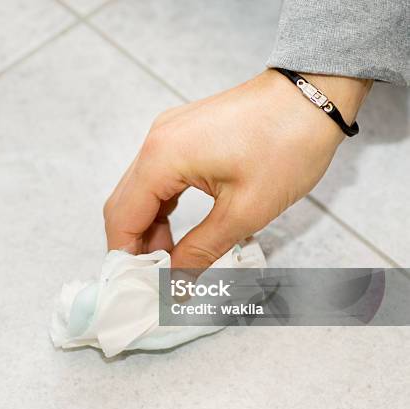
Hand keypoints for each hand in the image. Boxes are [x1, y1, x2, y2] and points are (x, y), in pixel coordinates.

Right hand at [104, 69, 371, 267]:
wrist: (313, 94)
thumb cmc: (287, 145)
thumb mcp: (245, 210)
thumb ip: (201, 250)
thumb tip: (176, 284)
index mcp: (162, 158)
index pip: (122, 217)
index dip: (124, 257)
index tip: (137, 288)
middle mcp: (155, 142)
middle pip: (123, 204)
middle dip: (134, 245)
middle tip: (154, 280)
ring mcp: (166, 134)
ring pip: (139, 191)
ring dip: (148, 227)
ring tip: (170, 260)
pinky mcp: (181, 134)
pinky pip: (156, 176)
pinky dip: (160, 207)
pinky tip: (176, 230)